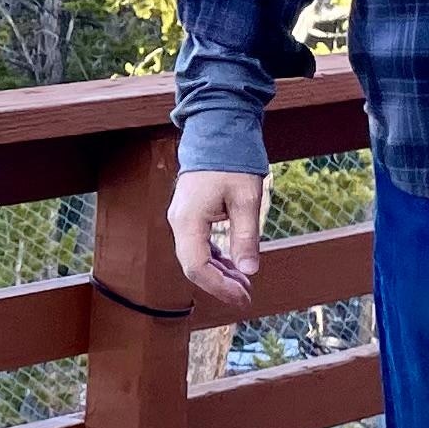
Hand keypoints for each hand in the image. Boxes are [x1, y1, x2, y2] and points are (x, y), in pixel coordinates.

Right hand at [166, 170, 268, 309]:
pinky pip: (198, 245)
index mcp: (188, 220)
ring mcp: (182, 218)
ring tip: (244, 283)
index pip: (196, 266)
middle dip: (220, 284)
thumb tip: (249, 270)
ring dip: (218, 273)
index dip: (219, 286)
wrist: (217, 132)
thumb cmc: (232, 161)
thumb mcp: (246, 200)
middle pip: (193, 266)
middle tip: (247, 295)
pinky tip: (233, 265)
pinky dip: (215, 259)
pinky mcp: (189, 215)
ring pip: (195, 257)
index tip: (243, 295)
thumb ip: (246, 237)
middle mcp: (179, 222)